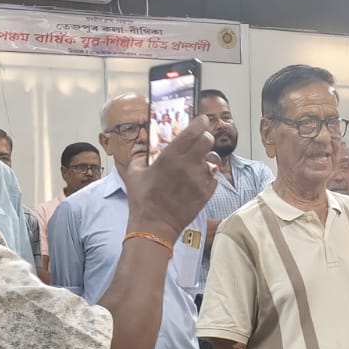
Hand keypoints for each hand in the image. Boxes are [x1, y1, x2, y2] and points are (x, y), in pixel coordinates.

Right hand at [123, 116, 218, 240]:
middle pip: (208, 140)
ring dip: (207, 158)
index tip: (200, 121)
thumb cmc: (143, 200)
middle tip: (199, 141)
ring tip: (198, 163)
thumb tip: (142, 148)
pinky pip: (214, 177)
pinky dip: (208, 175)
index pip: (194, 130)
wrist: (155, 226)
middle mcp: (188, 165)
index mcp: (170, 156)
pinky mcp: (206, 193)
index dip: (200, 123)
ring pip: (213, 159)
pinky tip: (198, 179)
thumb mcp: (134, 173)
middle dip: (205, 138)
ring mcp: (199, 179)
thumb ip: (139, 156)